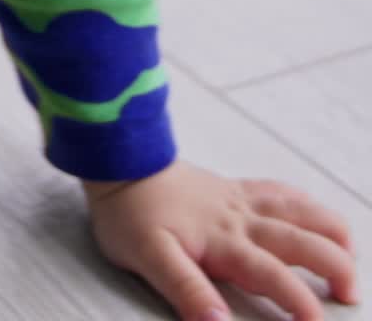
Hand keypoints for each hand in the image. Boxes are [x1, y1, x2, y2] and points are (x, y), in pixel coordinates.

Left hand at [85, 160, 358, 319]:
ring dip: (329, 230)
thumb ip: (187, 290)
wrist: (117, 163)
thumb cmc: (128, 212)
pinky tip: (315, 209)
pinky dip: (303, 201)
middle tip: (350, 294)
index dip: (299, 301)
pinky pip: (276, 190)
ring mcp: (237, 200)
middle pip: (300, 240)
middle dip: (333, 266)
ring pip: (297, 210)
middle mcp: (238, 219)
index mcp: (222, 240)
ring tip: (351, 253)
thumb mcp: (149, 258)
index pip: (272, 275)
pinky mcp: (230, 188)